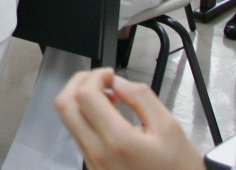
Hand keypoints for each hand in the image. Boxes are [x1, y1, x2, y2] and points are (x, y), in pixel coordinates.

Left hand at [54, 68, 201, 169]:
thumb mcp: (170, 128)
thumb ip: (142, 98)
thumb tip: (118, 82)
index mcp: (118, 141)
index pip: (86, 96)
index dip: (95, 76)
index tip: (109, 74)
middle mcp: (98, 154)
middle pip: (65, 106)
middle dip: (79, 84)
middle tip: (101, 80)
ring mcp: (92, 163)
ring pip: (70, 121)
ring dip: (83, 101)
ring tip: (109, 98)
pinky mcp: (93, 168)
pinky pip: (79, 136)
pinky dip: (87, 118)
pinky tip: (108, 116)